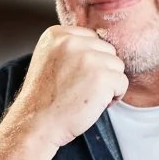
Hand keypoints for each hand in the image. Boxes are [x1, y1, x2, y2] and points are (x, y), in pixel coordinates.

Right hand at [15, 22, 128, 144]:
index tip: (74, 77)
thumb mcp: (50, 60)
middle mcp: (71, 42)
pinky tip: (95, 104)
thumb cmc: (45, 98)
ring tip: (87, 96)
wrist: (36, 124)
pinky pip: (122, 82)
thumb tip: (100, 45)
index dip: (90, 61)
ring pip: (117, 65)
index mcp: (56, 34)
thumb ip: (70, 48)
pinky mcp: (102, 76)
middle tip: (81, 89)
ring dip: (108, 83)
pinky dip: (114, 96)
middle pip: (107, 50)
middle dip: (101, 70)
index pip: (92, 38)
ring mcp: (87, 58)